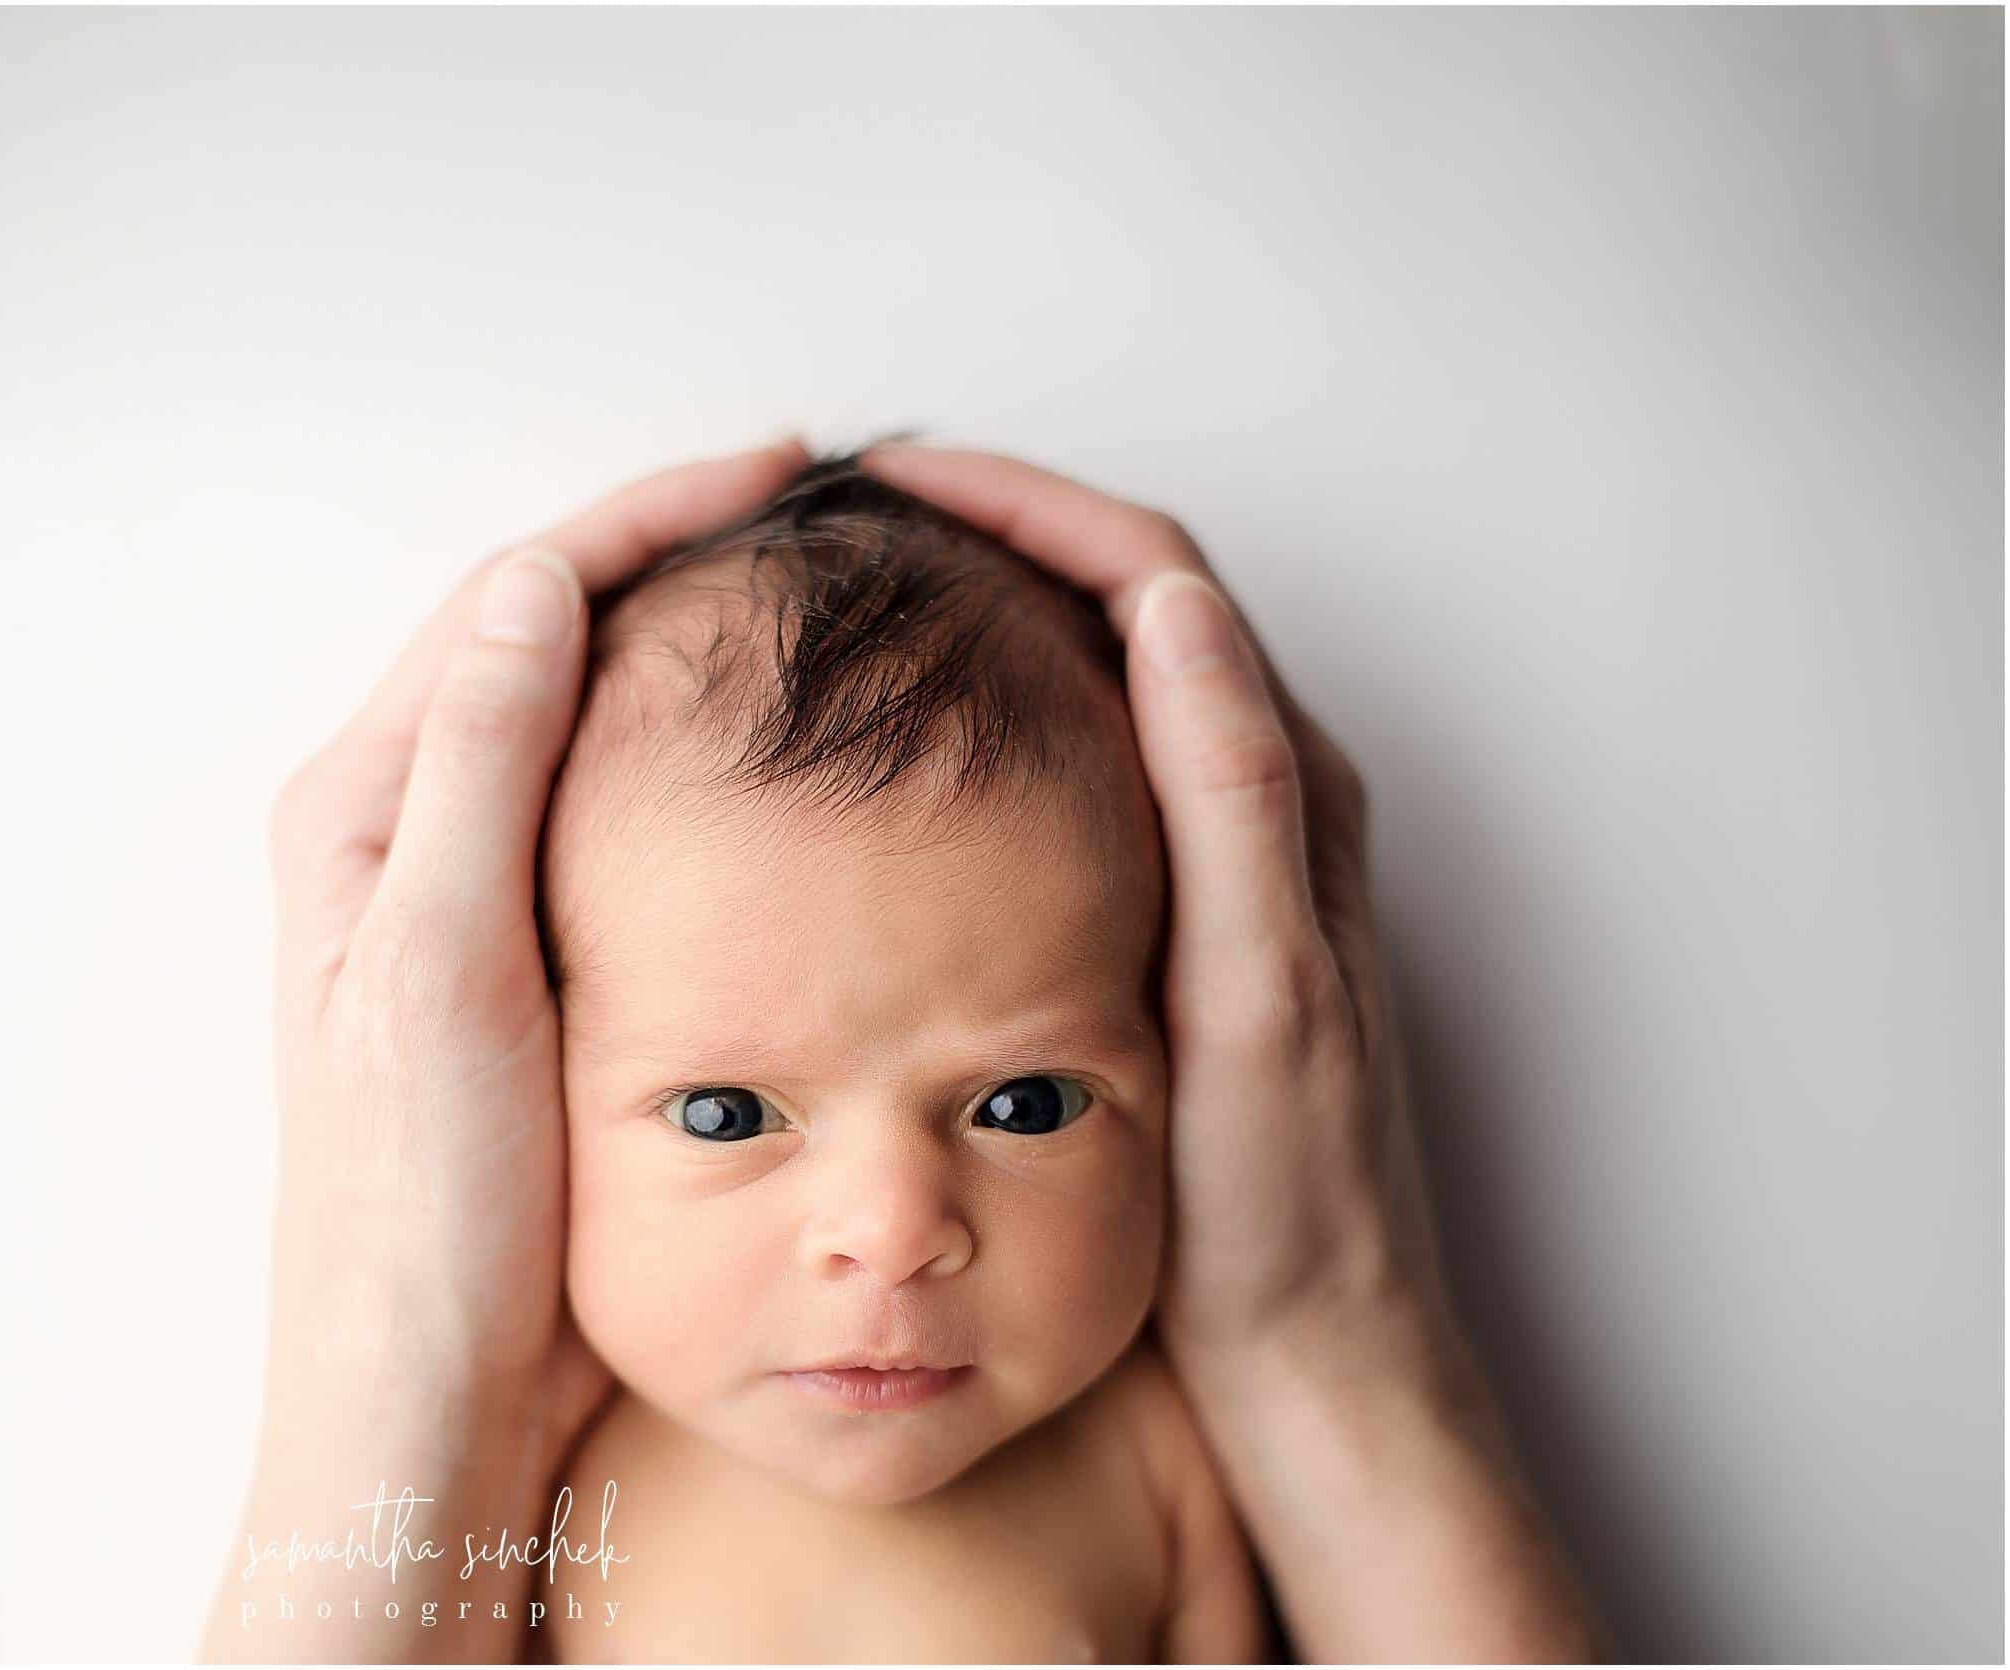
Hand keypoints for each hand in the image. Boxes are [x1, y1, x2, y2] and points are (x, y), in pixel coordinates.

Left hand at [207, 436, 811, 1663]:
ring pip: (587, 716)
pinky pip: (614, 808)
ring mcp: (469, 896)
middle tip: (810, 513)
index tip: (779, 470)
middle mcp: (407, 835)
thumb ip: (481, 770)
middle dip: (673, 556)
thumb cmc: (420, 1206)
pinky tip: (772, 757)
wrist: (434, 1389)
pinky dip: (692, 753)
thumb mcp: (442, 971)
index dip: (648, 518)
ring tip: (803, 597)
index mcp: (365, 811)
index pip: (513, 602)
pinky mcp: (530, 960)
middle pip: (546, 637)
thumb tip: (538, 584)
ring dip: (684, 644)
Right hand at [856, 439, 1596, 1661]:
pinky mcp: (1175, 911)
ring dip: (992, 606)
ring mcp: (1217, 851)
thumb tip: (1170, 601)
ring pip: (1096, 670)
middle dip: (993, 527)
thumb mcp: (1256, 993)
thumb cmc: (1283, 1197)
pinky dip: (996, 709)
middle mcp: (1260, 796)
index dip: (1022, 500)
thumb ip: (1225, 795)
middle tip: (851, 515)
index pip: (1151, 570)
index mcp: (1282, 787)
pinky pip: (1082, 756)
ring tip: (864, 595)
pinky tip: (911, 754)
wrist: (1310, 1348)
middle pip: (1122, 594)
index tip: (890, 478)